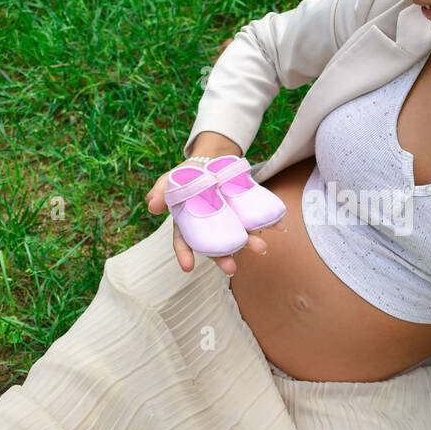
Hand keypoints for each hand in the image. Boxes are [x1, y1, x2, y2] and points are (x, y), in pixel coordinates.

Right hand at [145, 169, 268, 276]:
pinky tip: (279, 225)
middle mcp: (211, 227)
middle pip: (215, 246)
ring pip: (240, 236)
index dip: (184, 255)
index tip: (187, 268)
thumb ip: (161, 190)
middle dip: (223, 258)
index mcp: (190, 223)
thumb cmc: (188, 174)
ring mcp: (230, 220)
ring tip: (261, 248)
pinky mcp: (246, 211)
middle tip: (230, 269)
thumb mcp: (172, 178)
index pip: (184, 242)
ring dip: (251, 243)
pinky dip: (269, 222)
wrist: (213, 160)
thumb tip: (151, 206)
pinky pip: (258, 219)